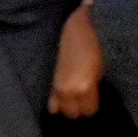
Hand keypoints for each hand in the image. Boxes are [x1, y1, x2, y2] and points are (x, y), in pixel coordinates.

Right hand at [48, 2, 102, 117]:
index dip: (90, 106)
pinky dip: (50, 97)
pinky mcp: (39, 79)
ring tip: (64, 97)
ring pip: (54, 109)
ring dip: (61, 104)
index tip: (91, 100)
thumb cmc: (86, 40)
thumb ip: (93, 86)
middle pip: (70, 113)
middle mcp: (65, 92)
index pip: (89, 111)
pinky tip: (53, 92)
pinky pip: (44, 98)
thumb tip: (90, 97)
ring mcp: (49, 86)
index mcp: (83, 87)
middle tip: (78, 98)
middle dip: (75, 108)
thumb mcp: (98, 66)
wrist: (63, 22)